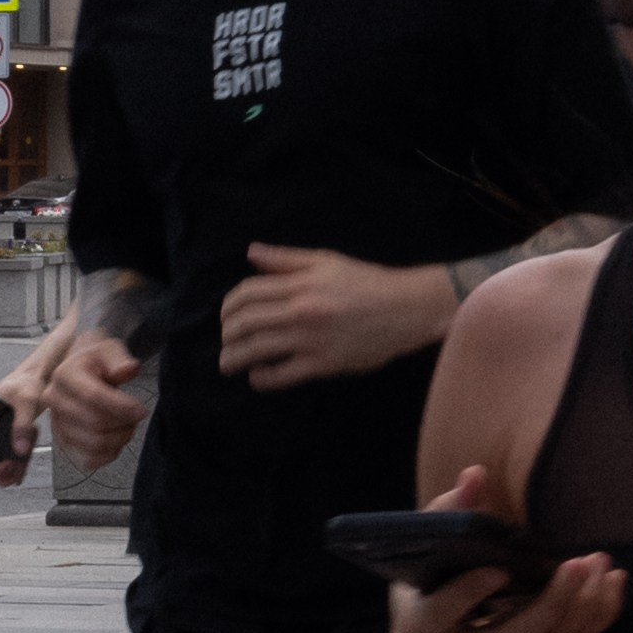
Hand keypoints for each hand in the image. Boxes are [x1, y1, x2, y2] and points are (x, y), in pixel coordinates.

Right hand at [0, 352, 51, 487]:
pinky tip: (21, 468)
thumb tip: (19, 450)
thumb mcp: (27, 400)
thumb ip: (22, 425)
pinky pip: (1, 462)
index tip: (6, 466)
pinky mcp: (2, 439)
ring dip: (4, 474)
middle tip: (15, 471)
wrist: (34, 378)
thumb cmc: (26, 383)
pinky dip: (11, 469)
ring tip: (20, 470)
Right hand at [45, 331, 147, 468]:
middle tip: (136, 416)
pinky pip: (89, 460)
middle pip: (94, 422)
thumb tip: (127, 369)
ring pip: (94, 443)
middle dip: (123, 422)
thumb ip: (119, 359)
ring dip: (119, 438)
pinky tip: (116, 438)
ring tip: (127, 425)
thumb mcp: (110, 350)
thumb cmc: (97, 362)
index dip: (121, 406)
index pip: (92, 396)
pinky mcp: (64, 443)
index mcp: (64, 375)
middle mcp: (54, 400)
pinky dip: (109, 454)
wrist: (83, 371)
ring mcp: (57, 424)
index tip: (140, 409)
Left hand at [218, 246, 450, 391]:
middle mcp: (301, 311)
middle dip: (227, 334)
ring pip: (257, 350)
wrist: (407, 309)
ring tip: (228, 364)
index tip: (226, 316)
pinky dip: (263, 378)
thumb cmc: (367, 283)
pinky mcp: (323, 364)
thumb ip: (286, 259)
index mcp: (300, 284)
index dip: (229, 306)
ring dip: (235, 358)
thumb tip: (251, 253)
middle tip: (225, 341)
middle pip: (246, 323)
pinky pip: (282, 375)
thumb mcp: (326, 261)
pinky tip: (257, 377)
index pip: (248, 293)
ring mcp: (311, 340)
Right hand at [378, 469, 624, 632]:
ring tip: (601, 563)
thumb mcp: (414, 569)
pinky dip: (596, 615)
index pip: (443, 611)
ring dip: (583, 604)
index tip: (498, 569)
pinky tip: (613, 582)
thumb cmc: (418, 606)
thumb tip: (476, 473)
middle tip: (580, 563)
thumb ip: (443, 520)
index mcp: (423, 628)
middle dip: (552, 602)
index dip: (469, 592)